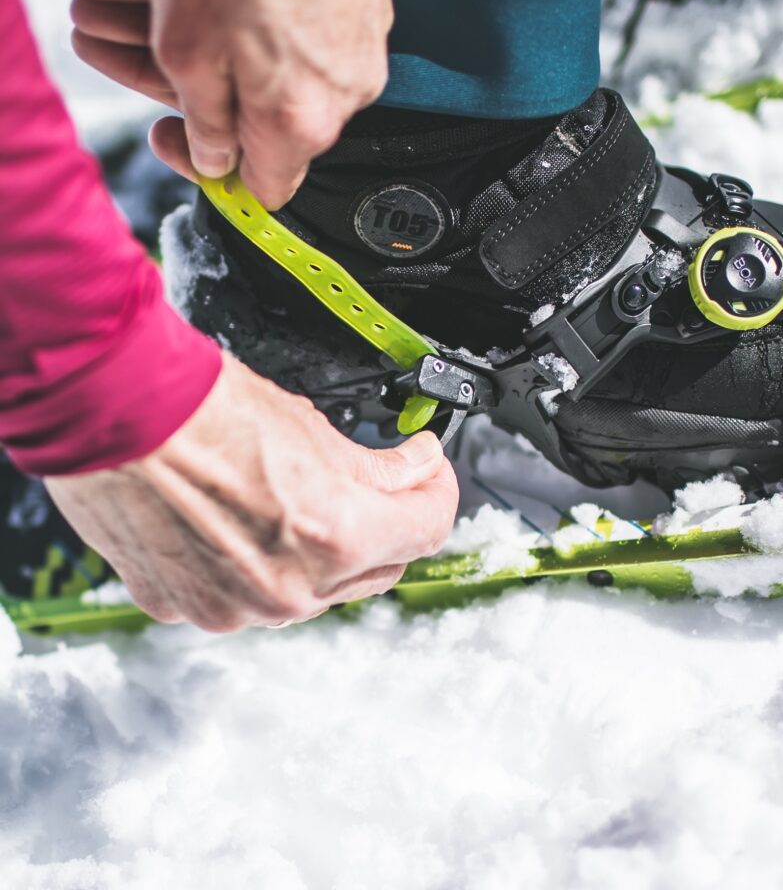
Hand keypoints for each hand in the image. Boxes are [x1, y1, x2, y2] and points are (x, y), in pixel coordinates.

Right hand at [45, 354, 457, 631]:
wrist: (110, 410)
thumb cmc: (201, 408)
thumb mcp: (314, 428)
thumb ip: (378, 467)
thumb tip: (416, 467)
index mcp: (335, 538)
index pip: (429, 530)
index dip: (440, 493)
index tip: (431, 473)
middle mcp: (290, 591)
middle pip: (380, 567)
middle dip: (393, 524)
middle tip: (392, 483)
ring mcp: (235, 607)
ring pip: (316, 590)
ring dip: (331, 550)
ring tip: (315, 497)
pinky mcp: (187, 606)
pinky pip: (252, 593)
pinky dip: (268, 562)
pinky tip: (258, 520)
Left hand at [73, 0, 392, 207]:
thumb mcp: (190, 51)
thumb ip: (205, 121)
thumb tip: (216, 161)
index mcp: (300, 125)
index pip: (262, 187)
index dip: (208, 172)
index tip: (168, 132)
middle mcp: (341, 101)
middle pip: (263, 124)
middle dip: (194, 91)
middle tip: (136, 44)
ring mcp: (358, 56)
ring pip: (277, 75)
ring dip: (213, 48)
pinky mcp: (363, 16)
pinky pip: (305, 42)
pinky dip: (257, 26)